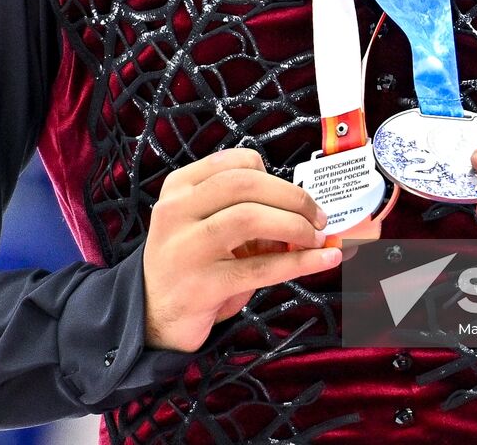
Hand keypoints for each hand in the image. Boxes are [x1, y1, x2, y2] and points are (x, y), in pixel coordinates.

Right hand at [142, 147, 339, 352]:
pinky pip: (261, 268)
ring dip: (295, 224)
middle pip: (246, 184)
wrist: (152, 314)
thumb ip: (245, 209)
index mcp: (179, 187)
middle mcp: (178, 211)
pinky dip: (300, 262)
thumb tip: (304, 211)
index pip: (237, 162)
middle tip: (318, 216)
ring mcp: (188, 247)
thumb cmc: (191, 263)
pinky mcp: (203, 285)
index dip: (274, 175)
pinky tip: (324, 258)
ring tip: (316, 237)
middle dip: (293, 197)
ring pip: (251, 217)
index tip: (294, 193)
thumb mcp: (207, 225)